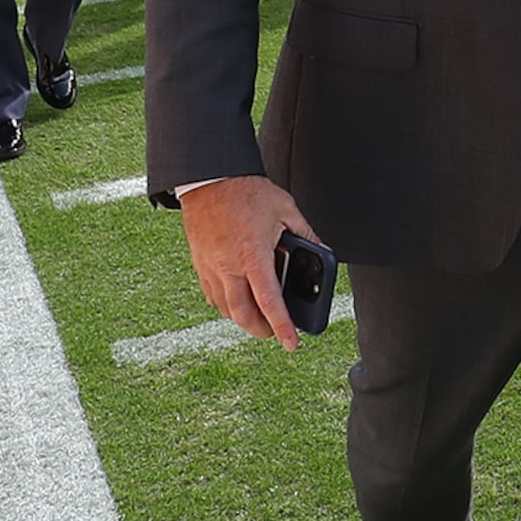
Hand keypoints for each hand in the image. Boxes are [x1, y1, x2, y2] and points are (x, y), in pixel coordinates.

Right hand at [182, 175, 320, 348]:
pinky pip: (211, 295)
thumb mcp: (285, 208)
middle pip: (243, 315)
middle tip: (274, 332)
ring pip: (225, 309)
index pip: (270, 302)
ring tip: (258, 316)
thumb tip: (322, 251)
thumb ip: (305, 234)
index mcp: (253, 254)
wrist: (209, 177)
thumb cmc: (246, 191)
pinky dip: (226, 304)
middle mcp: (229, 266)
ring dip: (242, 318)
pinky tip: (237, 299)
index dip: (283, 327)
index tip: (292, 343)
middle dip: (261, 330)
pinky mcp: (199, 263)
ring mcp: (211, 266)